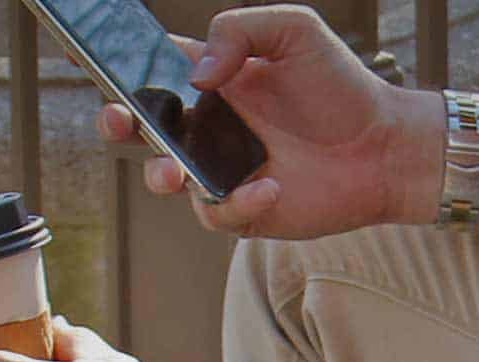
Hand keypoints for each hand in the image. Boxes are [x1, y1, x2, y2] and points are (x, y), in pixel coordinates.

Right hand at [97, 6, 440, 240]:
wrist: (384, 146)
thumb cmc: (341, 85)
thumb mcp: (293, 31)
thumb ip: (239, 30)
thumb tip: (197, 74)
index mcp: (214, 79)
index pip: (154, 72)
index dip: (119, 70)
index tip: (94, 62)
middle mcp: (212, 126)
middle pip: (146, 128)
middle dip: (120, 123)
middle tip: (119, 120)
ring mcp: (226, 171)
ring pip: (171, 178)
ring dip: (162, 172)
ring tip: (174, 169)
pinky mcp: (249, 212)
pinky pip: (220, 214)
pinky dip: (237, 205)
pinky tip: (270, 187)